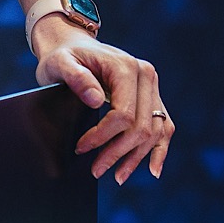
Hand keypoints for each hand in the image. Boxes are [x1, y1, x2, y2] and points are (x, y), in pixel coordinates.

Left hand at [31, 15, 172, 183]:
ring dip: (137, 157)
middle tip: (96, 170)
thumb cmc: (64, 56)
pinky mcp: (152, 97)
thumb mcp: (60, 63)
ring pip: (154, 131)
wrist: (73, 45)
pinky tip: (153, 170)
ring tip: (117, 176)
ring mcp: (152, 87)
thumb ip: (76, 78)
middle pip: (141, 126)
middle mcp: (146, 75)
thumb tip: (95, 101)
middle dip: (118, 152)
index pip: (124, 113)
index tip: (82, 148)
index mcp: (126, 67)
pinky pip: (163, 126)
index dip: (103, 136)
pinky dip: (159, 149)